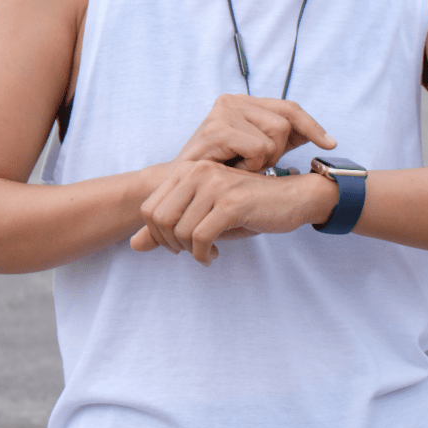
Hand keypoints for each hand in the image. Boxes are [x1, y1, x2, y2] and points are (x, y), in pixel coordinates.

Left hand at [130, 161, 333, 265]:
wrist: (293, 199)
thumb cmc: (247, 208)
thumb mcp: (203, 217)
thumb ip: (167, 229)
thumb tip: (133, 246)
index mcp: (188, 170)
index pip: (148, 208)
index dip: (156, 235)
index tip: (177, 244)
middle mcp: (198, 171)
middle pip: (159, 220)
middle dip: (169, 245)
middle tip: (189, 252)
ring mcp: (214, 185)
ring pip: (179, 230)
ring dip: (190, 252)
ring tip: (205, 255)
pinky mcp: (231, 203)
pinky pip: (200, 237)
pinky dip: (203, 254)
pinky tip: (213, 256)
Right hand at [175, 94, 335, 172]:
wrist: (181, 187)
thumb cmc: (221, 172)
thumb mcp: (258, 154)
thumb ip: (285, 141)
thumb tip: (325, 139)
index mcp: (244, 103)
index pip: (289, 108)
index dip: (312, 126)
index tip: (330, 144)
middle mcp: (233, 100)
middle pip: (285, 123)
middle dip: (277, 151)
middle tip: (255, 165)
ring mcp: (223, 111)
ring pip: (274, 136)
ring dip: (263, 160)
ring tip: (242, 166)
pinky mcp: (217, 128)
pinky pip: (258, 147)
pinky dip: (252, 164)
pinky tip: (236, 168)